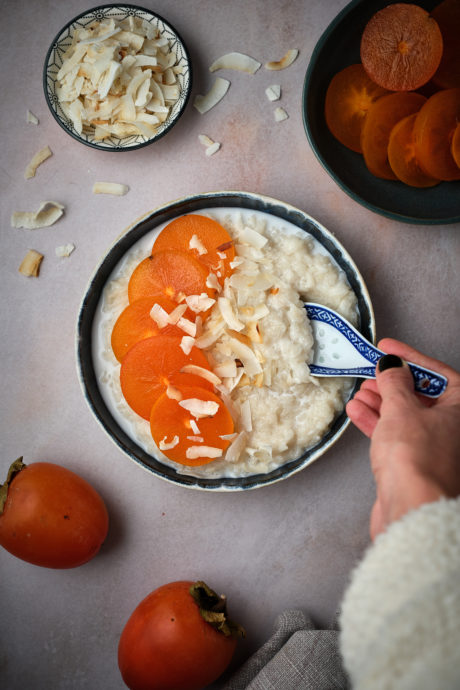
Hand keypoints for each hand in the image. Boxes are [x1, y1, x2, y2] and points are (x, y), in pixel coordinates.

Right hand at [346, 338, 459, 539]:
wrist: (411, 510)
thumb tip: (392, 366)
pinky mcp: (415, 466)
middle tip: (374, 371)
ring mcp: (436, 450)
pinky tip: (359, 412)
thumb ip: (394, 382)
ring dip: (382, 402)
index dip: (411, 357)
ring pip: (408, 416)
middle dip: (394, 382)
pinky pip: (397, 436)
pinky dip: (378, 423)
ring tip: (361, 392)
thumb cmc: (418, 461)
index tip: (389, 348)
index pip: (439, 374)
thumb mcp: (401, 408)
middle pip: (423, 396)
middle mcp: (454, 430)